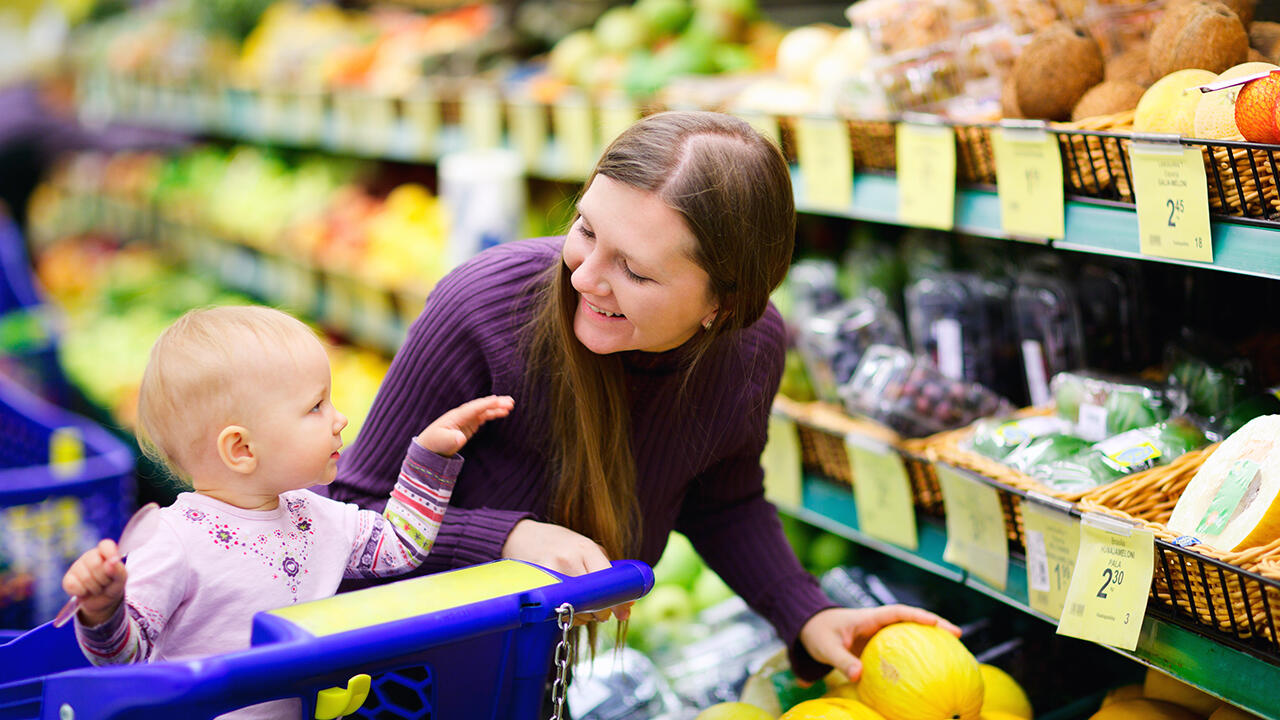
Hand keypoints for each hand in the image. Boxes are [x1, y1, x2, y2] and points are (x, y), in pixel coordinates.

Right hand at [61, 539, 127, 626]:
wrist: (102, 602)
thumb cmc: (112, 585)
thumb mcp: (120, 579)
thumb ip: (118, 569)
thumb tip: (112, 561)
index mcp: (105, 552)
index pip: (105, 545)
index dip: (110, 553)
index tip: (114, 562)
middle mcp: (89, 557)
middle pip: (95, 564)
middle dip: (103, 579)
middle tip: (106, 583)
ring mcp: (77, 567)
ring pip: (85, 577)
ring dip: (95, 588)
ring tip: (97, 588)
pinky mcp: (67, 579)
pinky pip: (73, 586)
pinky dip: (82, 592)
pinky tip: (85, 591)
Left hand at [415, 395, 513, 455]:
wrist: (429, 447)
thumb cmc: (434, 443)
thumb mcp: (441, 442)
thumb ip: (451, 439)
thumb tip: (461, 438)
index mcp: (456, 416)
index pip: (473, 408)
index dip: (486, 404)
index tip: (498, 400)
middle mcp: (462, 415)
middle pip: (481, 406)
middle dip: (495, 403)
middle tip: (510, 401)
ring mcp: (466, 419)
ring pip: (484, 411)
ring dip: (496, 407)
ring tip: (511, 406)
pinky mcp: (469, 425)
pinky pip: (483, 416)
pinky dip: (492, 414)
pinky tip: (503, 412)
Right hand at [502, 519, 633, 623]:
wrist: (520, 536)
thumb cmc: (559, 546)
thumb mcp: (586, 550)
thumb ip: (608, 573)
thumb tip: (628, 606)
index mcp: (586, 548)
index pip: (609, 581)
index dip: (617, 602)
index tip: (621, 614)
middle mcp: (570, 558)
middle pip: (593, 598)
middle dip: (600, 612)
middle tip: (598, 611)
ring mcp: (551, 570)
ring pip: (576, 607)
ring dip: (583, 616)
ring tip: (578, 606)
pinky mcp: (536, 582)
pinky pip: (558, 609)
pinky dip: (565, 614)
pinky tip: (564, 606)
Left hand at [798, 605, 961, 682]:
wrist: (808, 630)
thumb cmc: (817, 633)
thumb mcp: (826, 647)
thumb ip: (841, 661)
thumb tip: (859, 675)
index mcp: (869, 617)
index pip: (898, 612)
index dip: (917, 616)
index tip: (937, 623)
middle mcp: (878, 624)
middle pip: (911, 621)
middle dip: (935, 625)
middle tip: (958, 635)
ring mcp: (879, 636)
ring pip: (909, 635)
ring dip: (929, 640)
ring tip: (954, 652)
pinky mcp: (877, 649)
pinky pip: (899, 652)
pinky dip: (913, 659)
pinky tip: (925, 674)